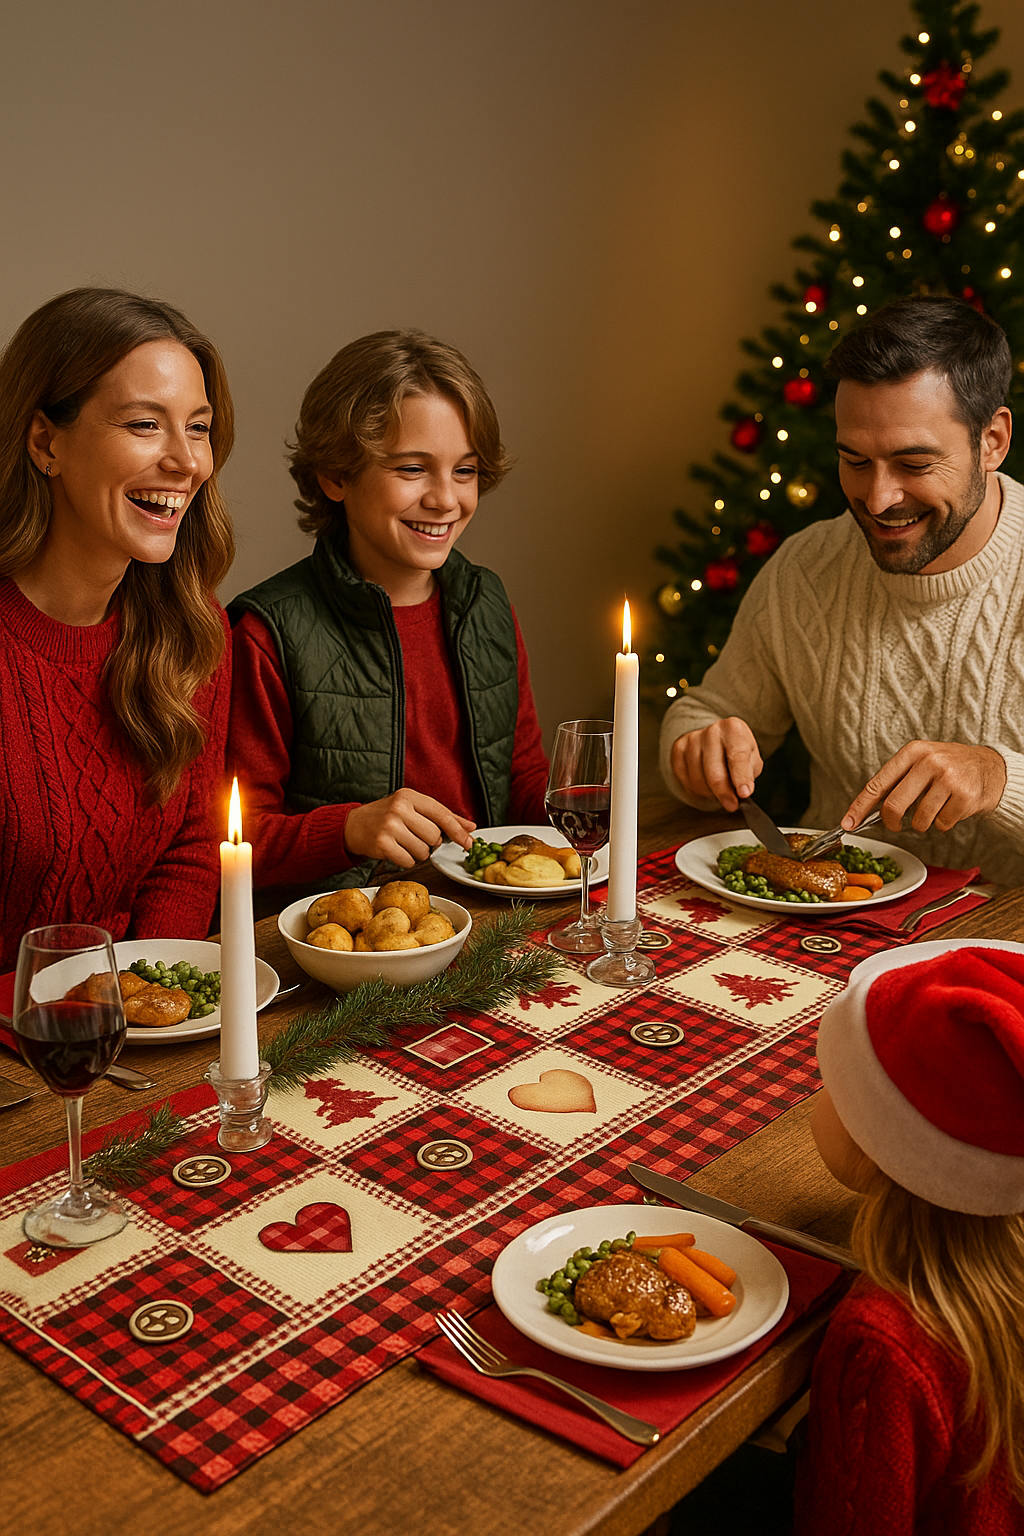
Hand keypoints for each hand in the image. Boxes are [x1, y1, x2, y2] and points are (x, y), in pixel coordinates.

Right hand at [343, 789, 474, 867]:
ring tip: (403, 843)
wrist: (353, 826)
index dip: (457, 830)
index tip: (469, 842)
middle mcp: (399, 808)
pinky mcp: (382, 844)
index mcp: (409, 796)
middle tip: (414, 836)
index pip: (441, 814)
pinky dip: (406, 861)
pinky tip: (395, 850)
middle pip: (434, 836)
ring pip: (423, 851)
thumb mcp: (413, 808)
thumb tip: (470, 827)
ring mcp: (390, 826)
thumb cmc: (387, 817)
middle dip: (429, 842)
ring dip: (417, 853)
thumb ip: (442, 817)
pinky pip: (409, 861)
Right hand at [669, 718, 762, 812]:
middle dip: (723, 793)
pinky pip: (685, 781)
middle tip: (731, 805)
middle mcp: (712, 731)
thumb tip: (741, 793)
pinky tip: (706, 785)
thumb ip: (748, 774)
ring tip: (719, 789)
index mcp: (734, 729)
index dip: (741, 778)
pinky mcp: (679, 749)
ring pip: (698, 780)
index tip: (744, 793)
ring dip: (710, 793)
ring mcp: (692, 739)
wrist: (717, 740)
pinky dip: (697, 790)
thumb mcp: (752, 759)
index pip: (737, 756)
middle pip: (714, 772)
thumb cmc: (737, 751)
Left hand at [842, 741, 1006, 834]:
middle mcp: (929, 762)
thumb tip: (868, 810)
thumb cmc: (949, 767)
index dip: (860, 807)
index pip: (878, 783)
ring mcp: (948, 779)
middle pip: (894, 805)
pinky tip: (952, 808)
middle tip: (895, 825)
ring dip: (923, 823)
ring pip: (919, 820)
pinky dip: (943, 823)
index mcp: (912, 752)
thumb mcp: (922, 761)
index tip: (848, 823)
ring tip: (934, 809)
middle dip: (891, 822)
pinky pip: (942, 824)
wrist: (990, 767)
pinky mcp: (964, 796)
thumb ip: (898, 780)